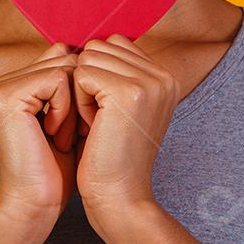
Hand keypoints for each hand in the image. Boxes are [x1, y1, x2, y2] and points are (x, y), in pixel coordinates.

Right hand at [0, 41, 82, 235]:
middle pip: (67, 58)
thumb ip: (77, 87)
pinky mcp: (7, 95)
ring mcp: (3, 86)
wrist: (35, 204)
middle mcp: (7, 80)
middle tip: (72, 133)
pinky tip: (54, 135)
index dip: (84, 89)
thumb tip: (107, 53)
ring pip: (66, 67)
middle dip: (81, 96)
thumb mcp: (73, 119)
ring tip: (63, 137)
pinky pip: (57, 79)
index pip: (66, 57)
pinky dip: (66, 108)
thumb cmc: (58, 170)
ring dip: (75, 105)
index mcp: (19, 83)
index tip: (82, 125)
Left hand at [70, 34, 177, 231]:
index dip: (96, 74)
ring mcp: (149, 82)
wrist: (120, 199)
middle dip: (87, 80)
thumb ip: (117, 75)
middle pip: (101, 46)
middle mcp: (163, 76)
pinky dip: (78, 100)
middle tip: (97, 120)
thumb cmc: (110, 159)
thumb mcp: (121, 111)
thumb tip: (89, 43)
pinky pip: (82, 73)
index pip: (115, 44)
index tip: (103, 112)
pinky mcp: (128, 92)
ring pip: (89, 57)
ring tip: (95, 123)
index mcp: (165, 78)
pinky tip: (92, 127)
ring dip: (81, 90)